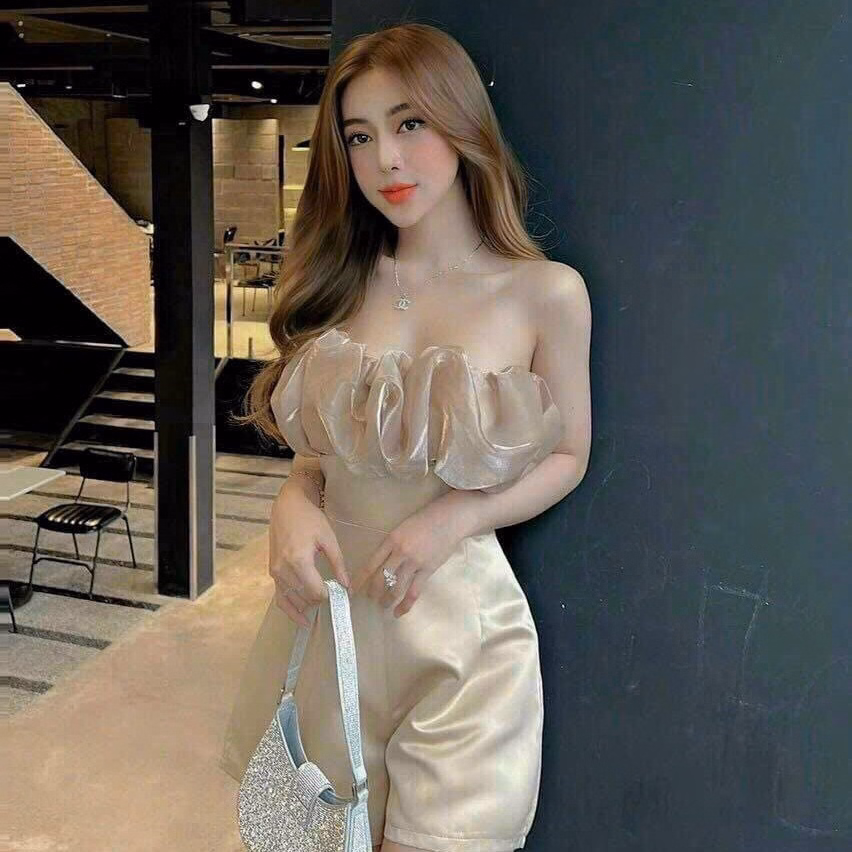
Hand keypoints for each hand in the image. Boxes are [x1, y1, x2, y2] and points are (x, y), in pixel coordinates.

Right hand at [268, 486, 348, 627]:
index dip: (330, 596)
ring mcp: (275, 572)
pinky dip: (289, 610)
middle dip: (320, 600)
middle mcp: (283, 570)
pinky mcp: (272, 572)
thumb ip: (338, 563)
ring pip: (292, 600)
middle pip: (305, 597)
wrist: (287, 506)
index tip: (341, 595)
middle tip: (335, 600)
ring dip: (307, 606)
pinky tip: (301, 619)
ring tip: (322, 611)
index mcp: (299, 561)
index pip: (316, 591)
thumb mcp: (328, 538)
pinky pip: (279, 597)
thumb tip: (346, 586)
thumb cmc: (310, 519)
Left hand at [349, 500, 471, 617]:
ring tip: (383, 605)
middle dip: (372, 592)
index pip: (371, 564)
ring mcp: (414, 562)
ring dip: (386, 599)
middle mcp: (400, 552)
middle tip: (369, 598)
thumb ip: (392, 544)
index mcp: (391, 540)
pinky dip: (405, 605)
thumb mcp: (403, 527)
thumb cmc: (426, 519)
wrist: (450, 519)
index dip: (360, 579)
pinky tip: (398, 612)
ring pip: (395, 587)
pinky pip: (413, 592)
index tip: (353, 589)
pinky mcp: (428, 570)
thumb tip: (382, 562)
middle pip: (380, 578)